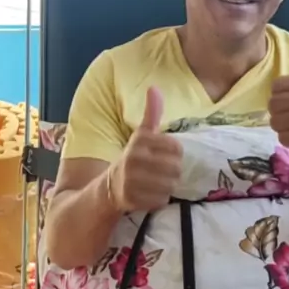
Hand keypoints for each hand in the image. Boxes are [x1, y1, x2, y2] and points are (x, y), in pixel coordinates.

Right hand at [109, 86, 182, 211]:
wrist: (111, 185)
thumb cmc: (134, 157)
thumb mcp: (142, 134)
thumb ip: (151, 113)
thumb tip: (153, 87)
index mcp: (140, 141)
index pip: (177, 148)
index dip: (175, 154)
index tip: (165, 155)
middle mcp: (133, 159)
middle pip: (176, 168)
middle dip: (173, 172)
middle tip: (162, 172)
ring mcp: (131, 180)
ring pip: (170, 185)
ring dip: (167, 186)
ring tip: (156, 183)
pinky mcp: (131, 199)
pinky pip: (160, 200)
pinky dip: (158, 200)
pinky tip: (149, 194)